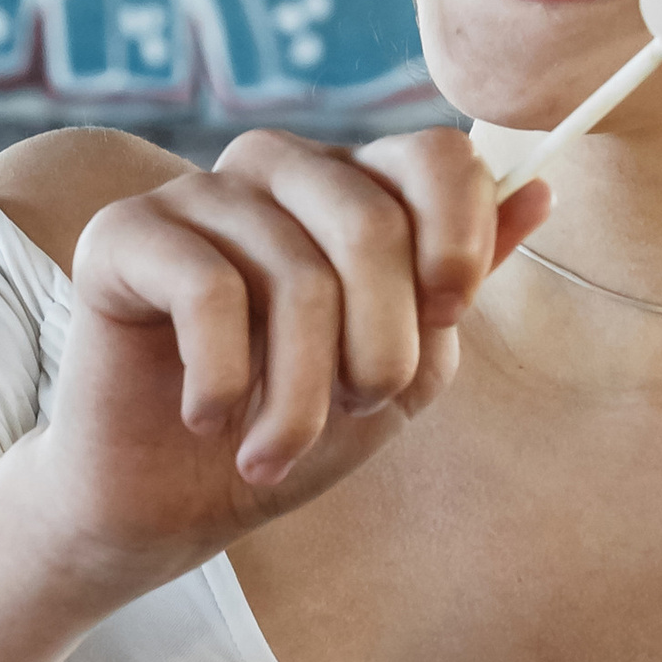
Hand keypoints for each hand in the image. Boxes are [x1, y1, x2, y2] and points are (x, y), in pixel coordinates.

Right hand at [22, 130, 548, 586]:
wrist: (164, 504)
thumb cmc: (287, 429)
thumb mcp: (401, 372)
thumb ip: (456, 287)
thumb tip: (537, 190)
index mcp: (354, 186)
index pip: (437, 157)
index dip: (460, 241)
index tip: (445, 320)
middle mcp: (278, 169)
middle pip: (373, 223)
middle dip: (380, 350)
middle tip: (352, 413)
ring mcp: (198, 193)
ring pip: (296, 274)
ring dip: (301, 395)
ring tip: (276, 450)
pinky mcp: (123, 231)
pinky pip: (209, 290)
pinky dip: (225, 381)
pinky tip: (208, 419)